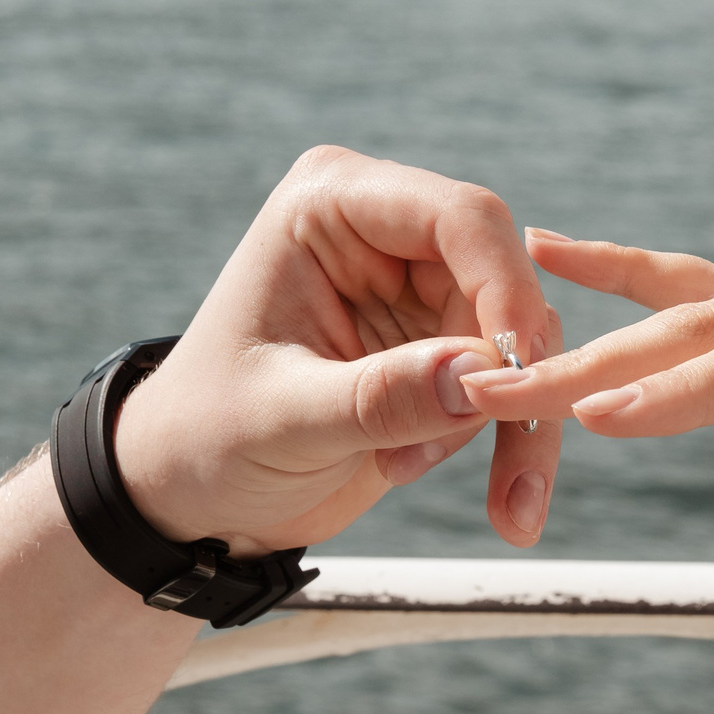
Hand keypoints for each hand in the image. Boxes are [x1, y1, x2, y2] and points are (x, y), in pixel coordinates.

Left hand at [112, 147, 563, 548]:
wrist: (189, 494)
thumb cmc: (207, 438)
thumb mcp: (284, 421)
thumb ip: (379, 398)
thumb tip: (482, 377)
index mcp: (332, 206)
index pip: (459, 217)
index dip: (505, 289)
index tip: (517, 373)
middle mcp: (388, 234)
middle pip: (506, 284)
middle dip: (513, 378)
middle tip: (511, 463)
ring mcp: (421, 292)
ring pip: (525, 343)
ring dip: (514, 425)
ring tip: (485, 502)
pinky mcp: (443, 351)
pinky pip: (515, 387)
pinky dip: (516, 445)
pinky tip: (504, 507)